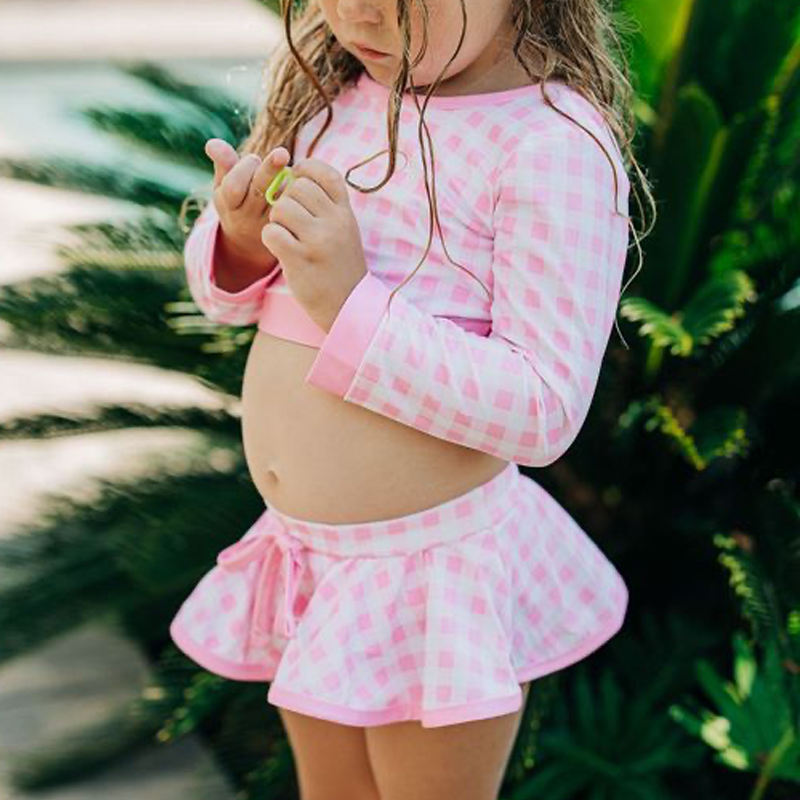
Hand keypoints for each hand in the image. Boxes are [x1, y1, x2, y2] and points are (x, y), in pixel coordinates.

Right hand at [205, 138, 290, 265]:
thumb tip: (212, 143)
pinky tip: (301, 182)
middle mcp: (247, 218)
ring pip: (279, 197)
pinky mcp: (286, 227)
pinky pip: (294, 205)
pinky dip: (297, 190)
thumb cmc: (238, 201)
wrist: (250, 242)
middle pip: (258, 190)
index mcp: (228, 205)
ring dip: (285, 179)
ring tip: (288, 170)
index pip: (233, 186)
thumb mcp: (224, 184)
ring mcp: (267, 224)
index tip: (254, 158)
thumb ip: (223, 163)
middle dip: (270, 168)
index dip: (244, 169)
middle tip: (282, 153)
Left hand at [260, 157, 368, 331]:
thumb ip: (327, 205)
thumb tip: (295, 177)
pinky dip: (270, 238)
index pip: (325, 173)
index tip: (298, 182)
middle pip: (297, 187)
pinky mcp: (298, 259)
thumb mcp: (345, 231)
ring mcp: (317, 241)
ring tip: (286, 236)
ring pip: (281, 207)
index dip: (306, 170)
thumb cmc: (340, 265)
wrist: (347, 304)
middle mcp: (334, 223)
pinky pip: (271, 232)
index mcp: (346, 213)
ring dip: (277, 220)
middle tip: (290, 220)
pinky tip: (280, 248)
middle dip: (287, 200)